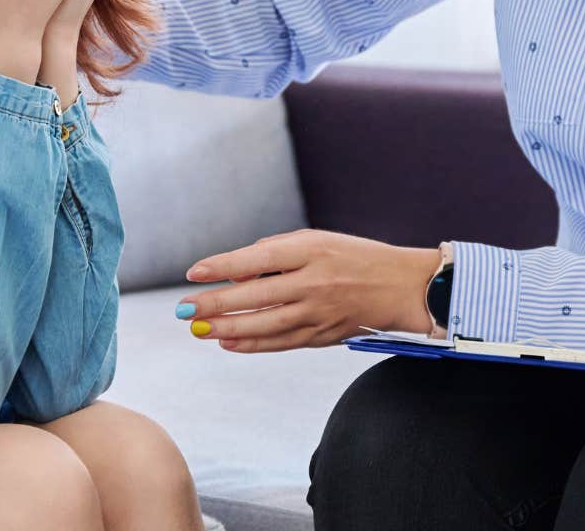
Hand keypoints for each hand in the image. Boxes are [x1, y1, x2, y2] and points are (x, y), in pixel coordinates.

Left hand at [175, 230, 442, 353]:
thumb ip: (276, 253)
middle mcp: (314, 282)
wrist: (400, 286)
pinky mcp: (322, 335)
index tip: (193, 273)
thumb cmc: (352, 257)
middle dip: (215, 304)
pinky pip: (280, 343)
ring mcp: (319, 312)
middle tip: (183, 309)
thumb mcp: (316, 241)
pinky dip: (252, 344)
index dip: (222, 267)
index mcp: (312, 250)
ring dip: (226, 329)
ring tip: (198, 329)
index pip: (257, 258)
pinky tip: (228, 343)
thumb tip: (234, 271)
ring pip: (264, 325)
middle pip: (255, 296)